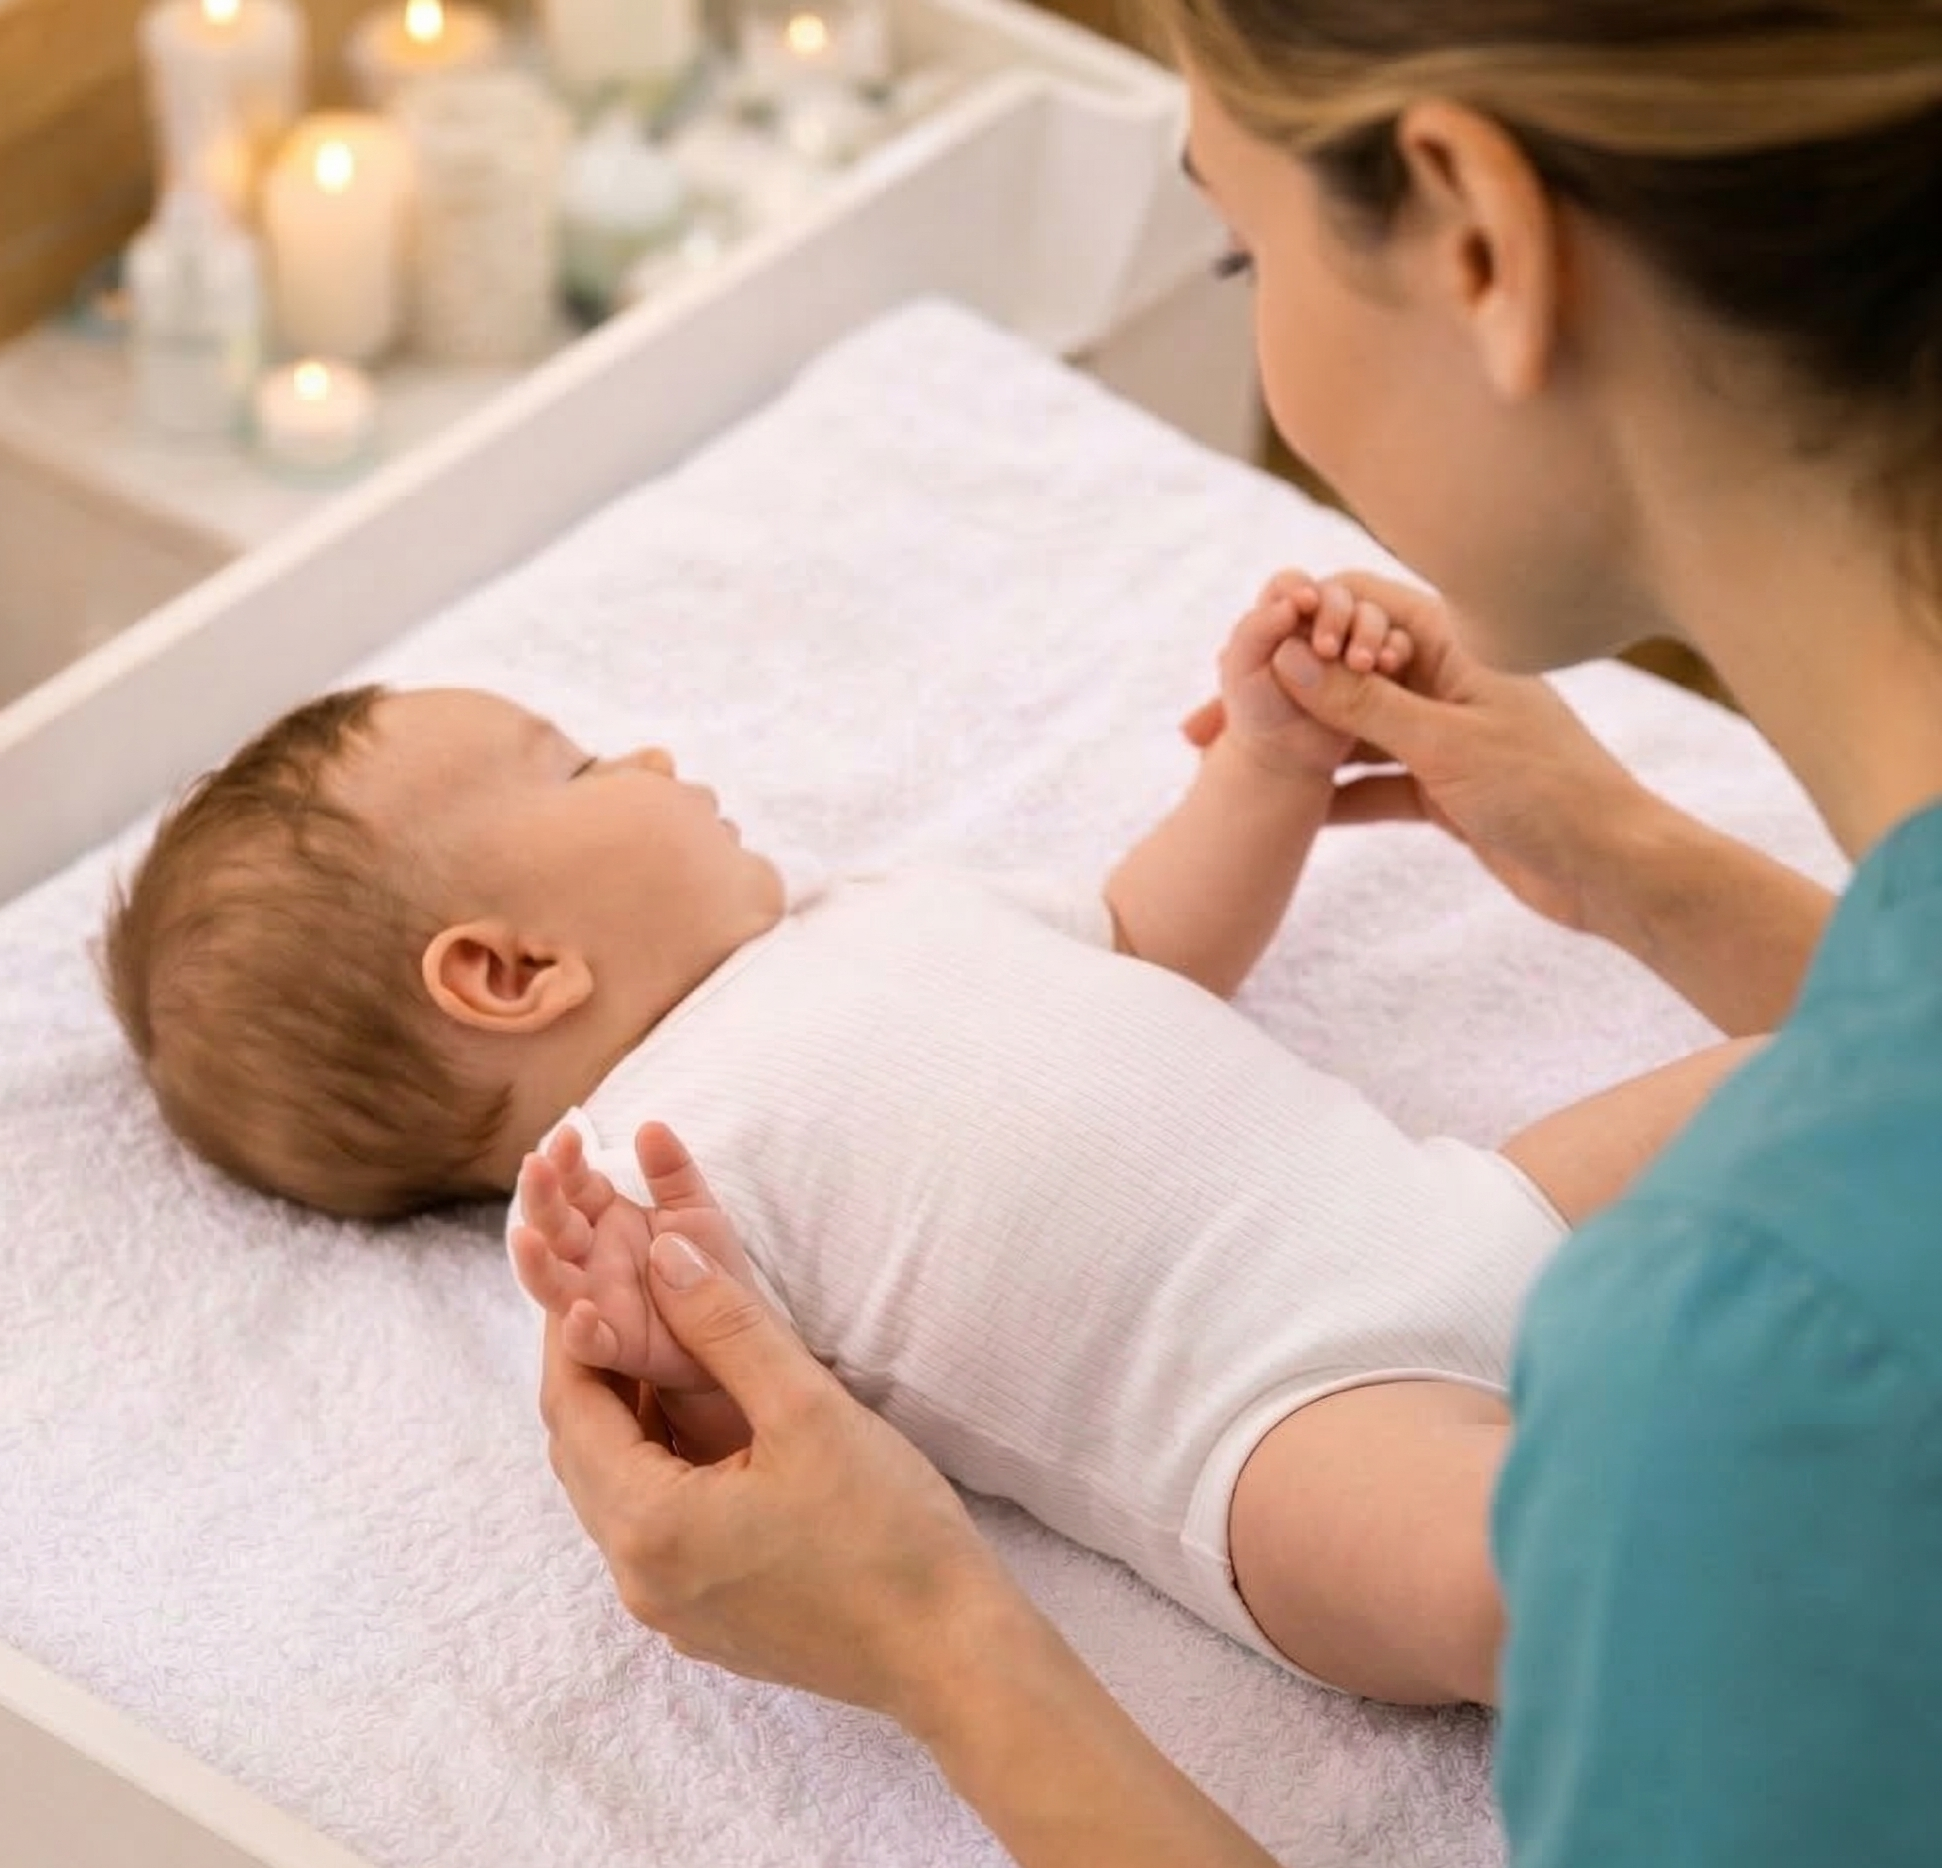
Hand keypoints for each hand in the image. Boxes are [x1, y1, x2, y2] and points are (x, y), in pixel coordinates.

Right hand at [514, 1122, 752, 1462]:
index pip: (576, 1185)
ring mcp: (597, 1302)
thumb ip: (672, 1172)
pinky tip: (580, 1315)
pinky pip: (592, 1341)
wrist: (739, 1328)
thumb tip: (650, 1125)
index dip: (568, 1161)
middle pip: (554, 1227)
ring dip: (536, 1262)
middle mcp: (591, 1258)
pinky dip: (581, 1331)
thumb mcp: (696, 1211)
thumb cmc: (708, 1265)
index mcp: (606, 1219)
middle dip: (541, 1198)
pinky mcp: (617, 1346)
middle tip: (534, 1167)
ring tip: (523, 1238)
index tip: (568, 1135)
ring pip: (554, 1283)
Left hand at [538, 1125, 1014, 1720]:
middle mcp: (639, 1578)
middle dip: (593, 1366)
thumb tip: (663, 1254)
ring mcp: (670, 1609)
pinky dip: (659, 1464)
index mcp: (648, 1526)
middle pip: (580, 1452)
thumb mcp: (806, 1409)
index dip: (569, 1328)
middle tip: (618, 1292)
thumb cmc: (889, 1535)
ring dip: (627, 1417)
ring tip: (662, 1342)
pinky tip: (705, 1421)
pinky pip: (654, 1527)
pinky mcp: (707, 1621)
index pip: (569, 1407)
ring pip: (616, 1489)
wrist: (953, 1656)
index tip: (586, 1264)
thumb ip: (726, 1325)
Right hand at [1195, 571, 1660, 934]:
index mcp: (1455, 643)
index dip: (1300, 621)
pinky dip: (1332, 796)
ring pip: (1350, 730)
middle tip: (1202, 729)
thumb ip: (1363, 704)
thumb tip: (1289, 658)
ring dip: (1297, 748)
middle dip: (1278, 693)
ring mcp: (1441, 734)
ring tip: (1227, 771)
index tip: (1251, 660)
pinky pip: (1371, 782)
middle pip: (1342, 668)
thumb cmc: (1546, 793)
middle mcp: (1444, 678)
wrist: (1610, 871)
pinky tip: (1284, 815)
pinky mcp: (1441, 788)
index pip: (1357, 602)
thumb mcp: (1442, 744)